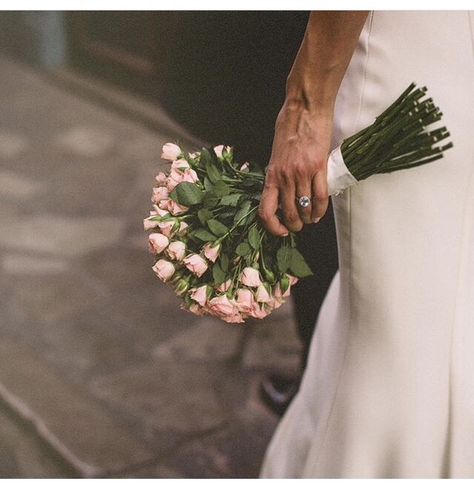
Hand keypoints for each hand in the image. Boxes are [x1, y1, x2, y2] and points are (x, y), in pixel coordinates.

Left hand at [258, 102, 332, 236]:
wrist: (304, 108)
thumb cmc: (289, 127)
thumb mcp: (276, 154)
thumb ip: (278, 173)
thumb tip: (281, 191)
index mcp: (271, 174)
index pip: (266, 210)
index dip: (272, 226)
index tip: (280, 230)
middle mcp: (284, 177)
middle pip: (288, 213)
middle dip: (294, 225)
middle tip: (298, 225)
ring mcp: (301, 173)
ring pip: (304, 208)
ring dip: (308, 219)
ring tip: (310, 219)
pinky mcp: (319, 167)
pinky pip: (320, 197)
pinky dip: (320, 209)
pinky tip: (319, 213)